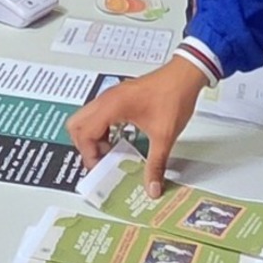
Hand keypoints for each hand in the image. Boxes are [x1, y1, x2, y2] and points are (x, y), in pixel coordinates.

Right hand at [66, 57, 207, 196]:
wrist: (185, 75)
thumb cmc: (174, 97)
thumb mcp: (164, 136)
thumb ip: (156, 164)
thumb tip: (152, 187)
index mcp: (112, 106)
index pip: (84, 133)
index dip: (89, 154)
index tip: (101, 167)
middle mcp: (107, 99)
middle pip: (77, 125)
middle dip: (85, 146)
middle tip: (101, 160)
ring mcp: (111, 96)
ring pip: (85, 118)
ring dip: (92, 137)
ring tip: (110, 152)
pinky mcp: (118, 96)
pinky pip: (97, 114)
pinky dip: (100, 129)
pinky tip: (118, 139)